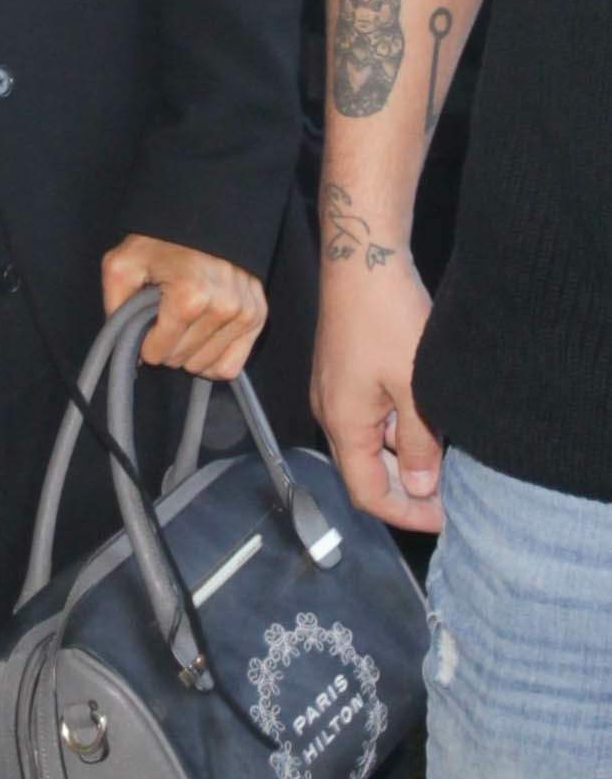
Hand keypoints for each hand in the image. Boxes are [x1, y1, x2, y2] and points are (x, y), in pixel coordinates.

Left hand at [100, 234, 266, 380]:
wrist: (203, 215)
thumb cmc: (160, 241)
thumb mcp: (122, 265)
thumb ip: (115, 306)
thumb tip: (127, 347)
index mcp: (189, 297)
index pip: (159, 353)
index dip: (145, 343)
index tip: (146, 323)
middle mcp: (223, 308)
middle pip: (182, 360)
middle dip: (167, 346)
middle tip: (165, 317)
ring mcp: (244, 313)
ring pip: (206, 365)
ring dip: (190, 352)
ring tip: (185, 321)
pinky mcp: (257, 316)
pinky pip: (232, 365)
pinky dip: (215, 359)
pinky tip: (203, 340)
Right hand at [312, 250, 443, 531]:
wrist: (362, 260)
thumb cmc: (387, 319)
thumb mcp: (416, 387)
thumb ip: (419, 442)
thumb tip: (422, 487)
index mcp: (343, 424)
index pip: (367, 492)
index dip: (405, 514)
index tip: (443, 518)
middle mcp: (329, 414)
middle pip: (362, 472)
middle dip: (404, 491)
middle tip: (448, 496)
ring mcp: (332, 393)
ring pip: (365, 446)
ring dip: (400, 460)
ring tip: (442, 460)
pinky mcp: (341, 374)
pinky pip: (365, 420)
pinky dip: (393, 433)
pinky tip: (423, 422)